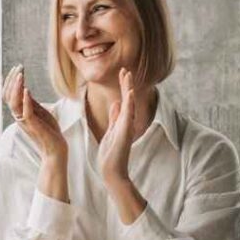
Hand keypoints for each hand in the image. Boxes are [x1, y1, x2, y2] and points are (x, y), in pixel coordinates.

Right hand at [2, 65, 66, 162]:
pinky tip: (27, 90)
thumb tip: (24, 88)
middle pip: (8, 97)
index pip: (9, 94)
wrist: (56, 148)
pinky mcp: (33, 126)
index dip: (11, 81)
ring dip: (16, 88)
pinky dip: (25, 100)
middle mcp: (19, 116)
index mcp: (20, 112)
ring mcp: (25, 122)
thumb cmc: (49, 130)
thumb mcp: (40, 112)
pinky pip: (26, 113)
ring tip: (21, 75)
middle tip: (19, 67)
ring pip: (13, 103)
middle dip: (12, 81)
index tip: (18, 68)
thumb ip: (31, 102)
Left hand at [98, 69, 136, 186]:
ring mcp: (126, 126)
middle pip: (127, 98)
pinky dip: (129, 104)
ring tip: (128, 75)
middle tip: (125, 68)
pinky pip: (128, 115)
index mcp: (121, 120)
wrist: (112, 170)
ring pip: (129, 104)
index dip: (123, 85)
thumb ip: (114, 117)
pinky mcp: (125, 132)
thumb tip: (115, 103)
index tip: (123, 72)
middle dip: (126, 83)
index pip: (123, 99)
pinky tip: (129, 93)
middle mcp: (126, 122)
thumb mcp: (110, 131)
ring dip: (128, 89)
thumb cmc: (111, 154)